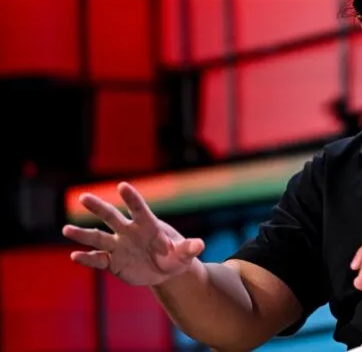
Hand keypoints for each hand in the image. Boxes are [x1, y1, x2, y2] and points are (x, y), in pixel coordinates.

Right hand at [62, 182, 204, 285]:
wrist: (166, 270)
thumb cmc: (176, 256)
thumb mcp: (185, 254)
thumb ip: (190, 248)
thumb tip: (200, 245)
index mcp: (148, 226)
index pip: (139, 209)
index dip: (131, 198)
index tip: (122, 186)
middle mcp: (129, 232)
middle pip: (112, 217)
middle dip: (98, 207)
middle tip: (83, 197)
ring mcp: (119, 246)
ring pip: (98, 237)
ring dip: (82, 234)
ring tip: (66, 229)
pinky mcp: (112, 262)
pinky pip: (97, 259)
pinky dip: (87, 258)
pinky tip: (75, 256)